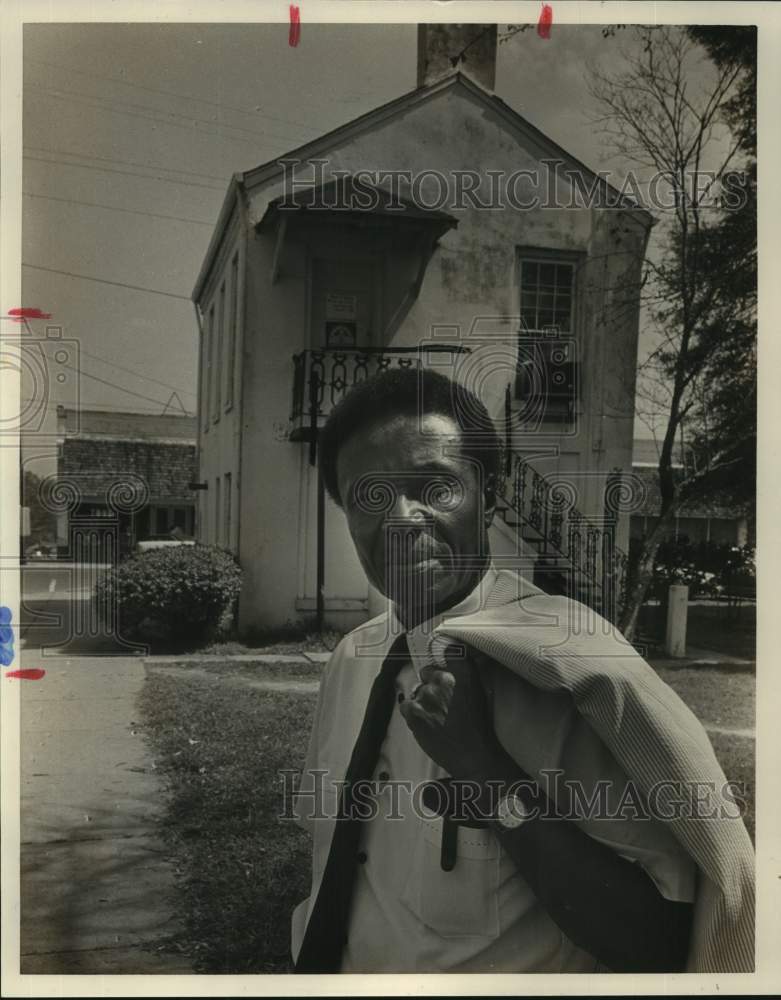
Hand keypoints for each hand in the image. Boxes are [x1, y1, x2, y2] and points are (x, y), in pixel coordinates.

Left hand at [399, 643, 505, 779]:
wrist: (473, 756)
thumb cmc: (479, 728)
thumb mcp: (479, 694)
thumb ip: (465, 676)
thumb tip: (450, 670)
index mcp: (464, 673)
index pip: (449, 652)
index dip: (444, 663)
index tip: (443, 672)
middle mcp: (444, 680)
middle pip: (427, 673)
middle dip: (431, 685)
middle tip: (440, 703)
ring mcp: (427, 695)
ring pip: (417, 691)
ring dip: (422, 701)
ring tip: (435, 718)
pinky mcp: (414, 711)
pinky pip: (406, 705)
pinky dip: (413, 713)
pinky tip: (425, 723)